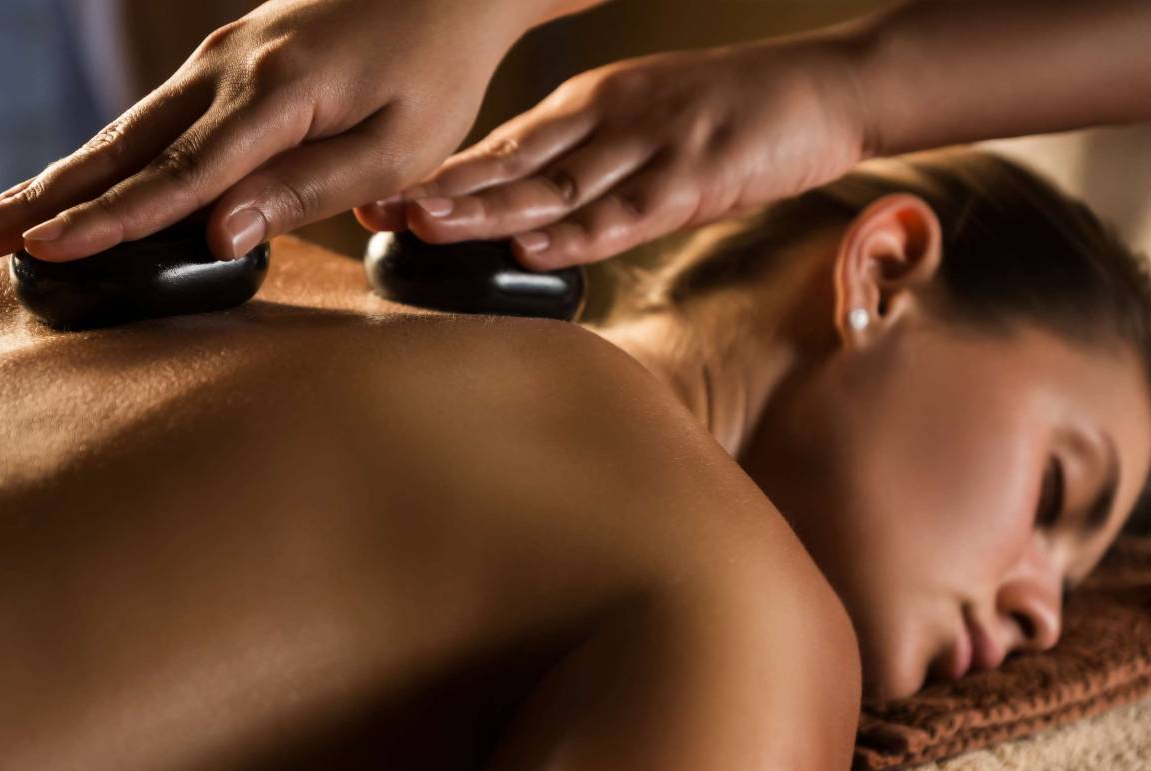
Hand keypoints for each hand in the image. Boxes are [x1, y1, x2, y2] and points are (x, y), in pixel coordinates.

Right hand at [0, 0, 528, 263]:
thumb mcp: (396, 148)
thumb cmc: (434, 76)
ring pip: (124, 131)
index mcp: (276, 96)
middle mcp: (229, 72)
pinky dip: (102, 159)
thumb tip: (219, 234)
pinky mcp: (225, 65)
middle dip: (40, 199)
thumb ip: (307, 189)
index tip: (44, 252)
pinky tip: (69, 189)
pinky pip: (151, 120)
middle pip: (121, 146)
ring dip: (55, 180)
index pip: (180, 173)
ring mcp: (220, 62)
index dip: (111, 218)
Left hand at [355, 40, 869, 270]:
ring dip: (493, 210)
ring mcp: (651, 143)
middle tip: (383, 212)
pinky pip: (629, 210)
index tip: (387, 202)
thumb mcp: (645, 123)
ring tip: (432, 227)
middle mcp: (609, 119)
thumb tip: (533, 210)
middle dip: (448, 192)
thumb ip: (590, 161)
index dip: (445, 177)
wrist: (822, 87)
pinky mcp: (697, 174)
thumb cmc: (732, 112)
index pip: (504, 146)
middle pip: (515, 162)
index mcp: (591, 107)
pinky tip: (534, 248)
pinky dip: (580, 234)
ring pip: (559, 185)